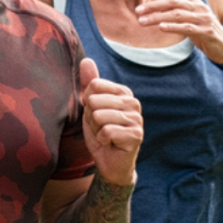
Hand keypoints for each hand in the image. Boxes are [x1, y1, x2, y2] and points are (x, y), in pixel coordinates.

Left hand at [78, 58, 143, 185]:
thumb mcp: (90, 107)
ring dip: (96, 130)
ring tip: (105, 136)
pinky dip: (102, 140)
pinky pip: (106, 132)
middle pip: (94, 101)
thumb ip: (89, 84)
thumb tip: (86, 60)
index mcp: (123, 92)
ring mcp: (137, 119)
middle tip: (101, 128)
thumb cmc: (100, 132)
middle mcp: (133, 102)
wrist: (109, 162)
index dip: (87, 103)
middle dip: (91, 119)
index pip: (93, 86)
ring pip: (99, 116)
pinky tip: (110, 144)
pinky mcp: (136, 136)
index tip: (95, 114)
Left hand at [135, 0, 222, 62]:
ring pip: (177, 14)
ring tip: (142, 21)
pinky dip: (173, 27)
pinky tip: (161, 27)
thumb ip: (172, 6)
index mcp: (192, 1)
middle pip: (173, 1)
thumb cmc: (202, 30)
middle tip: (137, 10)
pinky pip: (188, 28)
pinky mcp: (207, 31)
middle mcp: (198, 6)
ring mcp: (203, 18)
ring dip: (158, 17)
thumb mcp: (186, 17)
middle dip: (153, 5)